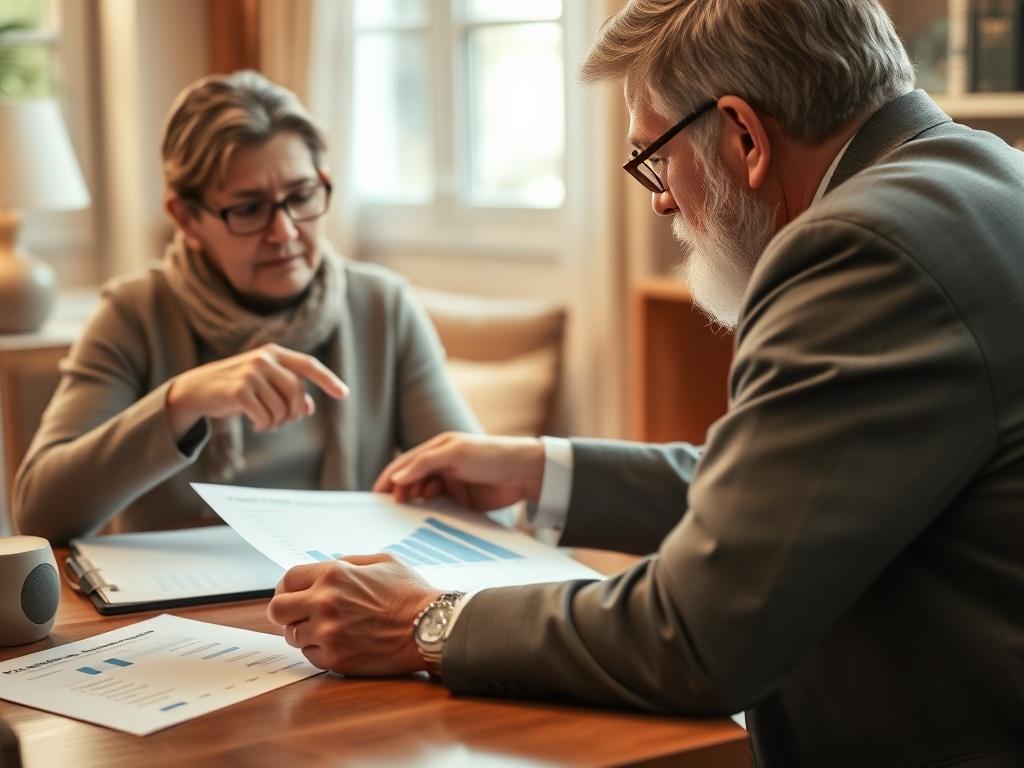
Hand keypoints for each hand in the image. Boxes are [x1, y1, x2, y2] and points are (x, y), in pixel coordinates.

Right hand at [165, 342, 347, 438]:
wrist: (197, 389)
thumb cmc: (236, 386)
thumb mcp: (264, 384)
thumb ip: (287, 392)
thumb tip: (309, 408)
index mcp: (274, 353)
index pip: (308, 365)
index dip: (328, 380)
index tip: (344, 394)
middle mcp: (264, 359)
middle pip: (297, 391)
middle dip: (295, 413)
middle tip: (284, 422)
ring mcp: (250, 373)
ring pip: (281, 407)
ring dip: (278, 422)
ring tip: (267, 423)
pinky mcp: (239, 391)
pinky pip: (265, 416)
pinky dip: (265, 426)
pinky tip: (257, 424)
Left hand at [266, 553, 439, 675]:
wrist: (430, 627)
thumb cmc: (410, 593)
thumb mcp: (382, 561)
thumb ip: (348, 563)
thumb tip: (326, 568)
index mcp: (334, 574)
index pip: (288, 579)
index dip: (288, 588)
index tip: (293, 595)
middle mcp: (324, 602)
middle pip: (278, 610)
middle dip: (287, 612)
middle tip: (300, 615)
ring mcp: (328, 633)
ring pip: (293, 636)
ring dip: (306, 633)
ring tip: (330, 630)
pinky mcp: (335, 659)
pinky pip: (310, 656)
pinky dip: (320, 651)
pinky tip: (342, 644)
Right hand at [372, 432, 544, 510]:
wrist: (524, 472)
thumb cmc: (490, 454)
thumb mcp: (455, 453)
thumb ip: (425, 464)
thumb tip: (397, 477)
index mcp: (438, 448)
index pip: (407, 462)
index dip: (391, 476)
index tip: (377, 493)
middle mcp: (442, 464)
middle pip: (412, 479)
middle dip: (400, 490)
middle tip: (393, 504)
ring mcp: (451, 482)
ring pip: (424, 493)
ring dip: (414, 500)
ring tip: (410, 506)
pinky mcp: (461, 500)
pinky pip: (439, 506)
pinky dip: (429, 509)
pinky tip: (425, 513)